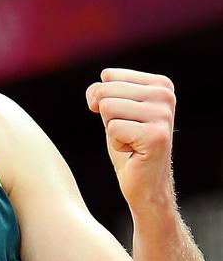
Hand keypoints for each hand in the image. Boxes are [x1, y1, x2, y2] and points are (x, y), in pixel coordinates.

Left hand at [86, 68, 175, 209]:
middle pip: (105, 91)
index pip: (108, 76)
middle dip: (106, 116)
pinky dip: (116, 144)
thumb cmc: (127, 144)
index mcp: (160, 84)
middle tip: (126, 133)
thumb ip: (101, 91)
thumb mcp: (112, 110)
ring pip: (107, 108)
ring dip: (111, 130)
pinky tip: (134, 151)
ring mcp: (163, 115)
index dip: (103, 100)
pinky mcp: (156, 135)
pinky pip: (112, 129)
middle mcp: (166, 95)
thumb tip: (95, 96)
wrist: (145, 183)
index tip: (124, 118)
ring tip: (131, 141)